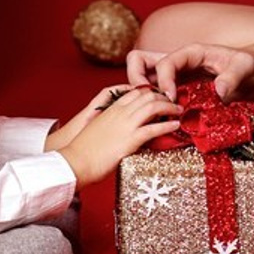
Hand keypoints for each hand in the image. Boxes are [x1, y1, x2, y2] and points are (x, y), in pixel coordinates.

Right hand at [55, 86, 181, 187]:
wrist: (75, 162)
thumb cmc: (83, 150)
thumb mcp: (99, 128)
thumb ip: (113, 123)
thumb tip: (124, 127)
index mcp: (112, 108)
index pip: (136, 91)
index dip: (151, 92)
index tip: (160, 96)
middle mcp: (120, 112)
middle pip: (148, 95)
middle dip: (163, 96)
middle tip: (172, 102)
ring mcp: (126, 124)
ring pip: (153, 107)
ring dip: (169, 107)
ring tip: (178, 110)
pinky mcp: (131, 139)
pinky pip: (154, 128)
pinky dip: (168, 125)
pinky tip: (176, 125)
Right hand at [124, 43, 253, 101]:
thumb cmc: (252, 65)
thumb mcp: (246, 68)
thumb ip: (233, 77)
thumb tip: (219, 91)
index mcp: (192, 53)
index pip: (165, 62)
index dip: (164, 80)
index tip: (171, 99)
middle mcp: (179, 62)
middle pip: (140, 61)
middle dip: (137, 81)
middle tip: (150, 103)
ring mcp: (176, 76)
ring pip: (144, 78)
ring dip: (143, 95)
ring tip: (156, 113)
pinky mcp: (179, 90)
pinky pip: (156, 94)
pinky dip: (153, 105)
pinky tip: (165, 120)